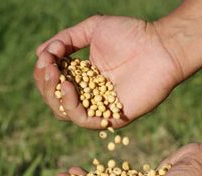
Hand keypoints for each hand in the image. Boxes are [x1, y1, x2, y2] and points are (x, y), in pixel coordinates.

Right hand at [34, 15, 182, 128]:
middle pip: (56, 99)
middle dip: (46, 83)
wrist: (160, 47)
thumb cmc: (131, 35)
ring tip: (56, 75)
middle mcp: (91, 93)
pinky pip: (85, 121)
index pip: (55, 82)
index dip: (45, 72)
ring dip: (54, 95)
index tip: (45, 57)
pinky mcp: (113, 117)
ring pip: (66, 112)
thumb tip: (41, 53)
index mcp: (85, 76)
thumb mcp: (93, 29)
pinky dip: (72, 107)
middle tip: (48, 67)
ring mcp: (101, 106)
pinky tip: (68, 87)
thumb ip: (66, 39)